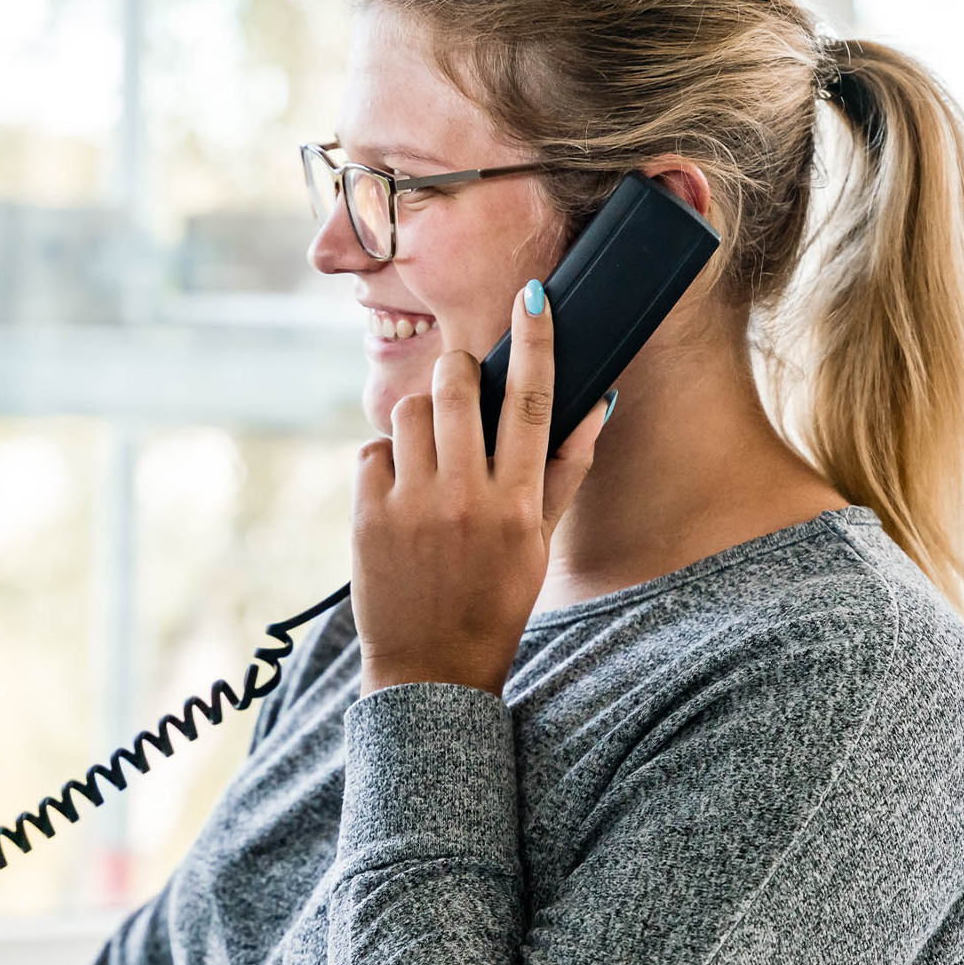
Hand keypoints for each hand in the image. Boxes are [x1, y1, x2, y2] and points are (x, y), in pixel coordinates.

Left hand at [350, 281, 607, 697]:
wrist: (431, 668)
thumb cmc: (494, 600)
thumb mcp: (540, 542)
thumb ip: (565, 470)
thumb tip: (596, 403)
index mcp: (519, 504)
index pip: (533, 404)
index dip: (535, 343)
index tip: (533, 297)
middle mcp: (466, 500)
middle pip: (458, 389)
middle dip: (458, 373)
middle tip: (461, 388)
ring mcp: (413, 507)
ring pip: (410, 412)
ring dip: (420, 418)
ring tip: (430, 456)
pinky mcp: (368, 517)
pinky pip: (372, 450)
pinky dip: (384, 461)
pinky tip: (398, 493)